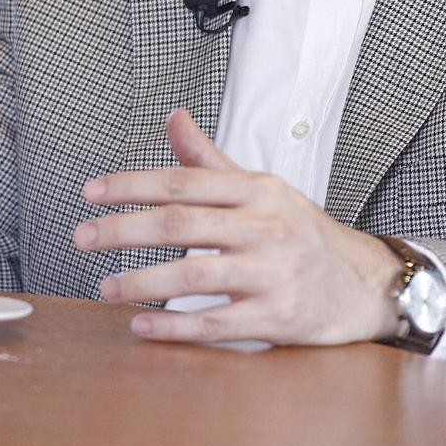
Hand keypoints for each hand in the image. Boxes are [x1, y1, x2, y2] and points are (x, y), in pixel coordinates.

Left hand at [71, 109, 400, 344]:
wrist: (364, 284)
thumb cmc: (300, 233)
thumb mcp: (260, 189)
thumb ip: (209, 160)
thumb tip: (173, 117)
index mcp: (256, 190)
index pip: (183, 182)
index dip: (132, 185)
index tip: (91, 193)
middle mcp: (265, 227)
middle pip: (181, 224)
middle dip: (124, 230)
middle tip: (82, 238)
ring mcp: (273, 274)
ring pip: (194, 276)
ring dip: (142, 283)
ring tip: (105, 288)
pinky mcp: (278, 317)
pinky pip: (217, 323)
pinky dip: (175, 327)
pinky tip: (142, 326)